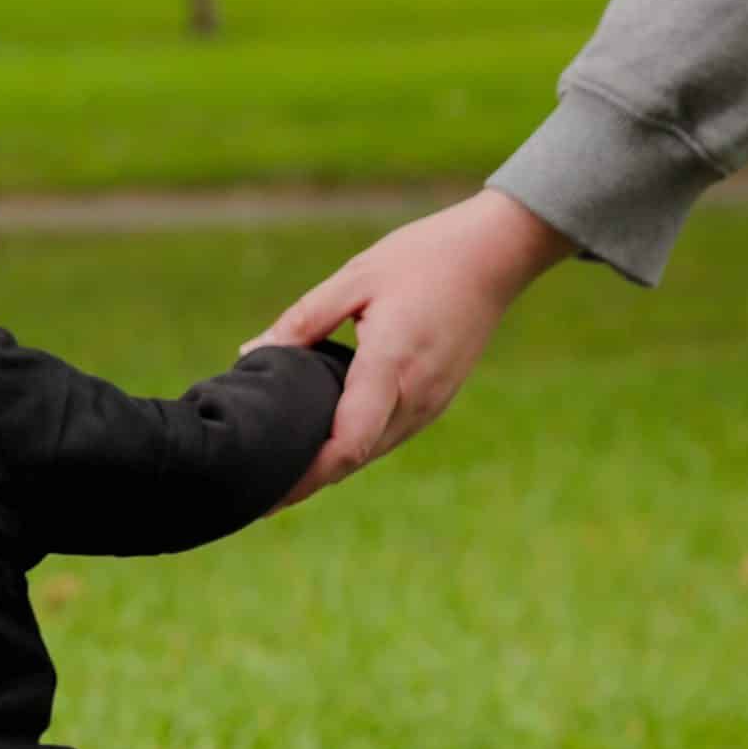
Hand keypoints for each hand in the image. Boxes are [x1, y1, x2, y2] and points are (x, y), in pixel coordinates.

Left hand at [245, 190, 575, 505]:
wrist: (497, 253)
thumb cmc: (423, 258)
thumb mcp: (355, 279)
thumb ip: (302, 321)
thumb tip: (251, 352)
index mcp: (392, 364)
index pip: (348, 442)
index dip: (306, 474)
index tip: (265, 492)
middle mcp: (416, 396)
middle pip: (353, 458)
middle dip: (305, 481)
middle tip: (253, 495)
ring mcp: (430, 404)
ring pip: (370, 452)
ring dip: (327, 469)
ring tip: (277, 479)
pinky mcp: (435, 401)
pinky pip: (386, 436)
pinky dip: (351, 448)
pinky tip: (320, 449)